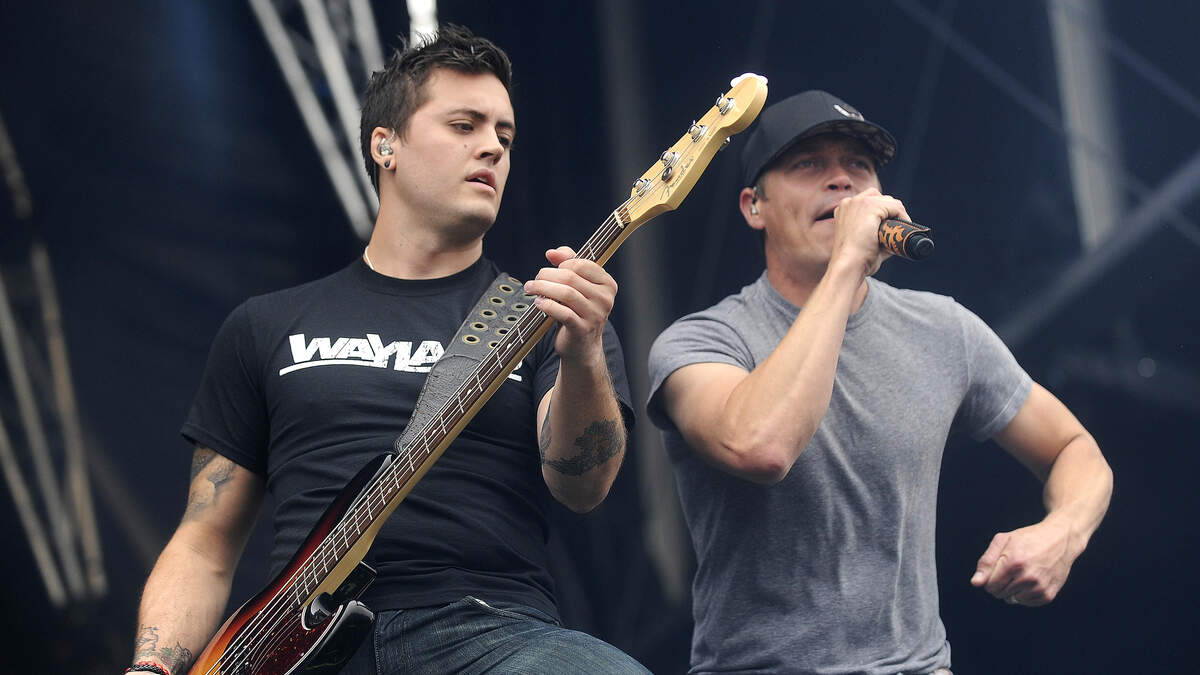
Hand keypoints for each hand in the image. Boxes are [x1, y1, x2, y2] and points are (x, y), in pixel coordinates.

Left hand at [524, 246, 616, 363]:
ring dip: (543, 288)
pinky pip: (562, 312)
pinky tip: (538, 303)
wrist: (582, 348)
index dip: (561, 265)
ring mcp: (595, 315)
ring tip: (530, 289)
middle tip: (534, 280)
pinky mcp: (582, 329)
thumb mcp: (577, 288)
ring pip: (565, 293)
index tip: (548, 271)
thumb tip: (552, 252)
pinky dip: (546, 305)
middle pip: (570, 277)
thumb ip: (568, 265)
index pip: (581, 264)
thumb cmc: (578, 312)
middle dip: (547, 275)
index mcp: (608, 284)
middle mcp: (605, 299)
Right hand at [830, 188, 910, 275]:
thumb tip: (896, 235)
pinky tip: (902, 227)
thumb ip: (875, 233)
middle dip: (890, 211)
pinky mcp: (871, 206)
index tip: (890, 226)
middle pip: (879, 198)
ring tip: (899, 229)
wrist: (850, 265)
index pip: (869, 202)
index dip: (882, 213)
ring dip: (897, 213)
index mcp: (843, 210)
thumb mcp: (861, 242)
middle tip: (896, 228)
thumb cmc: (855, 260)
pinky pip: (895, 206)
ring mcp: (859, 202)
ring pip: (889, 201)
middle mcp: (849, 202)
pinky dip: (903, 216)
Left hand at [970, 518, 1077, 605]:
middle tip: (1011, 569)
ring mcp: (1039, 587)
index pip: (989, 585)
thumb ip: (986, 562)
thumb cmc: (1028, 538)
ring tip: (1022, 573)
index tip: (997, 569)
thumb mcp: (1003, 540)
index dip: (989, 578)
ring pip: (1012, 600)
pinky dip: (1025, 594)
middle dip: (1000, 583)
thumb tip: (975, 583)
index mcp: (1013, 563)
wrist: (1060, 540)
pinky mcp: (1048, 595)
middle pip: (999, 594)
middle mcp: (1027, 577)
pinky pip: (1026, 603)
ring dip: (1013, 589)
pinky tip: (1032, 579)